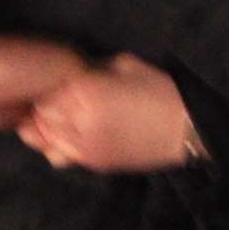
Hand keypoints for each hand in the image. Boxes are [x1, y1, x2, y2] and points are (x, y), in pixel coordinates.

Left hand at [20, 56, 203, 173]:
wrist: (187, 131)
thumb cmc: (160, 92)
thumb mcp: (126, 66)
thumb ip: (93, 67)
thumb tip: (72, 71)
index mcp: (86, 91)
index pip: (44, 93)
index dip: (45, 89)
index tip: (52, 86)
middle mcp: (79, 120)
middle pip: (40, 116)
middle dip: (42, 110)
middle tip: (53, 103)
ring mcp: (85, 146)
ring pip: (46, 138)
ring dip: (47, 129)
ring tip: (61, 120)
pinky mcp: (94, 163)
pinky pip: (62, 155)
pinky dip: (58, 145)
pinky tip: (69, 135)